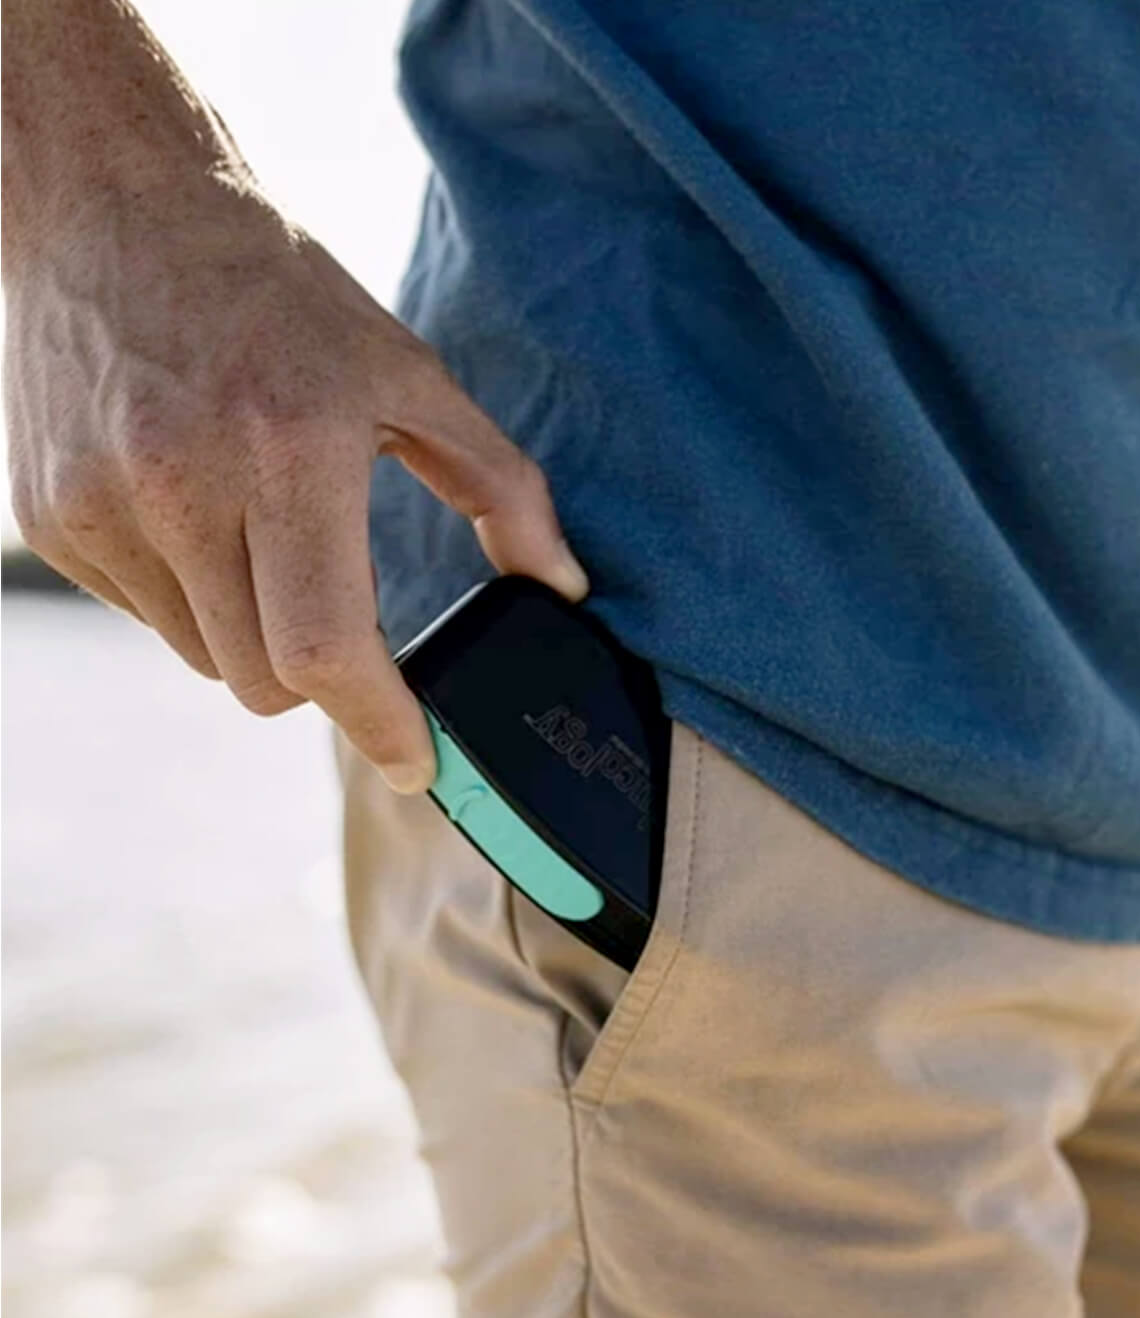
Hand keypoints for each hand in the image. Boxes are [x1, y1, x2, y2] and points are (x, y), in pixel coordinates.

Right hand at [4, 184, 589, 793]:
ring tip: (264, 530)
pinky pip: (148, 618)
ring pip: (207, 662)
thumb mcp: (412, 374)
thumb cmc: (281, 292)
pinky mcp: (51, 519)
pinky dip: (194, 599)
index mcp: (287, 450)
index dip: (379, 724)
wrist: (114, 204)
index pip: (326, 647)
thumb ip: (502, 488)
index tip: (417, 763)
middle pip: (266, 683)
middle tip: (349, 617)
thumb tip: (560, 586)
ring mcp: (100, 507)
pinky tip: (200, 511)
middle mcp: (180, 486)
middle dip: (325, 679)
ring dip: (256, 637)